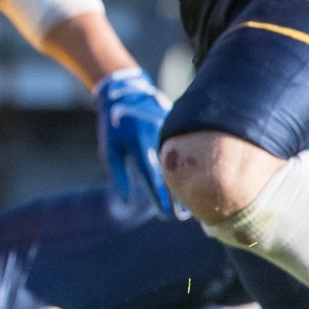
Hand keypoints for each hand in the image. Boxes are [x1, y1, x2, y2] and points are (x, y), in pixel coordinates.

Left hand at [93, 68, 180, 218]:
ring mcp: (170, 128)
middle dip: (178, 194)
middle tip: (185, 215)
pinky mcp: (177, 123)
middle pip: (171, 171)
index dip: (159, 196)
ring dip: (189, 180)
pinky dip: (191, 161)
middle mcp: (157, 136)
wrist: (124, 93)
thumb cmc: (113, 127)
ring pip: (183, 158)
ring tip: (195, 199)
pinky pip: (186, 144)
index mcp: (139, 144)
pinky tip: (197, 175)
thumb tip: (128, 201)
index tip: (165, 214)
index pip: (152, 176)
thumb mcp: (111, 150)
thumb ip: (120, 175)